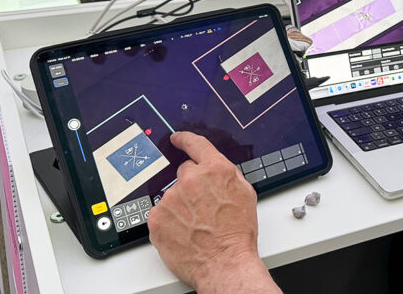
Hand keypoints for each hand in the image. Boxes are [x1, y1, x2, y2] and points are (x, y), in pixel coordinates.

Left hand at [148, 132, 277, 292]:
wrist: (224, 264)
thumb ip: (228, 175)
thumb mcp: (245, 195)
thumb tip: (218, 171)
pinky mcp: (157, 217)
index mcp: (215, 170)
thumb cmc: (237, 235)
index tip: (177, 139)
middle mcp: (191, 180)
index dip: (185, 139)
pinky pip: (161, 213)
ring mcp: (171, 198)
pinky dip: (169, 222)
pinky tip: (183, 232)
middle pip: (184, 173)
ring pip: (172, 196)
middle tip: (201, 208)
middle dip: (191, 186)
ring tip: (195, 226)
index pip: (195, 144)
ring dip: (180, 207)